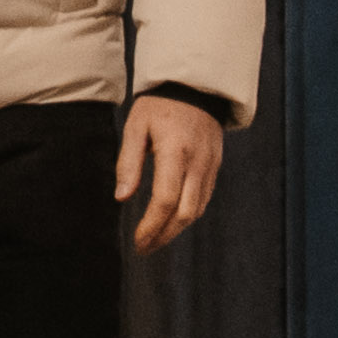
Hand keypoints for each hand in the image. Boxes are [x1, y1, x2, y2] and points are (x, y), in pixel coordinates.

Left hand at [118, 90, 229, 250]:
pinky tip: (171, 221)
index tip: (138, 241)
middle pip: (186, 212)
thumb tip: (122, 198)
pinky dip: (188, 215)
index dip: (152, 226)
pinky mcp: (215, 167)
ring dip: (177, 230)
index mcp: (176, 152)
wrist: (196, 88)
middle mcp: (198, 163)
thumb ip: (128, 162)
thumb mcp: (135, 127)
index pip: (166, 200)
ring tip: (154, 240)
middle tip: (145, 248)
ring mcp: (210, 166)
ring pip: (198, 209)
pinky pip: (204, 198)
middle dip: (165, 235)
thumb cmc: (159, 106)